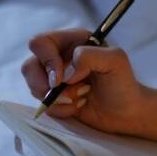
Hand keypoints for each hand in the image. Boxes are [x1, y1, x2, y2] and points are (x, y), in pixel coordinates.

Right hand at [21, 28, 145, 134]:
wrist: (126, 113)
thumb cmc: (123, 84)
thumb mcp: (115, 61)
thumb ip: (89, 56)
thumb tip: (65, 72)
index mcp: (72, 42)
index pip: (41, 43)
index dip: (46, 61)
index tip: (60, 79)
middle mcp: (60, 57)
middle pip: (30, 66)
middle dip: (46, 85)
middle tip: (68, 94)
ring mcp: (54, 79)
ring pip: (34, 86)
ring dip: (57, 99)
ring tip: (80, 100)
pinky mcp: (54, 98)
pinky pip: (43, 105)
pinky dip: (60, 110)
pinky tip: (78, 107)